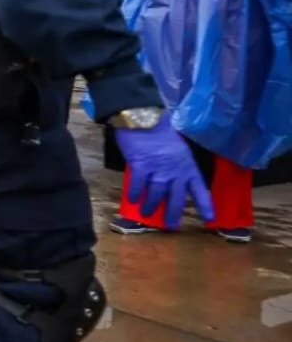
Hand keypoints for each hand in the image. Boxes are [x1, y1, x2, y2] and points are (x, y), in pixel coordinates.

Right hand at [114, 113, 213, 229]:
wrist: (143, 115)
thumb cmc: (162, 126)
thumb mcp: (179, 143)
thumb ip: (178, 159)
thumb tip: (174, 170)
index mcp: (188, 165)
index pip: (200, 189)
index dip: (205, 205)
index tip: (209, 219)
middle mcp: (175, 172)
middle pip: (176, 198)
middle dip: (174, 214)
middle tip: (171, 226)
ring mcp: (157, 171)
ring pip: (156, 195)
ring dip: (151, 207)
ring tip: (147, 214)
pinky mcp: (140, 167)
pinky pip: (137, 186)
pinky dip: (135, 194)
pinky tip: (132, 200)